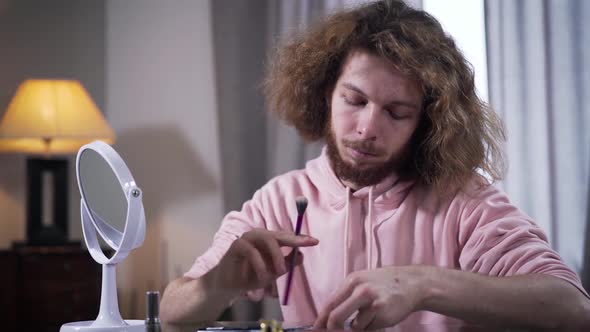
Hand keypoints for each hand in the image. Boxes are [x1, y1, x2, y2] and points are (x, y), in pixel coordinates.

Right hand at [204, 229, 318, 296]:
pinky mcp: (236, 245)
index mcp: (269, 241)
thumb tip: (301, 256)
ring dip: (276, 256)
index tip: (315, 241)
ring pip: (267, 239)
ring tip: (280, 272)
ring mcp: (247, 238)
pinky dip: (259, 263)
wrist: (228, 286)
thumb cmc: (250, 276)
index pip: (287, 237)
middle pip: (279, 234)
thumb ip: (285, 264)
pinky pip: (251, 250)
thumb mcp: (272, 273)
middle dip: (294, 239)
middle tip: (305, 245)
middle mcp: (259, 237)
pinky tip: (262, 276)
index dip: (300, 238)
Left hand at [313, 266, 428, 329]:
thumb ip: (346, 297)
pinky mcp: (383, 313)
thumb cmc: (384, 284)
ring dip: (360, 326)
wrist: (411, 284)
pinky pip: (369, 328)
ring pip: (355, 326)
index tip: (316, 328)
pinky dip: (372, 326)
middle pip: (336, 317)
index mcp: (352, 281)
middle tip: (335, 331)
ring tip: (371, 315)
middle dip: (333, 328)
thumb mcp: (362, 282)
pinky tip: (381, 316)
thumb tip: (328, 316)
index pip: (330, 303)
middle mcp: (360, 290)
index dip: (321, 319)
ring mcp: (372, 302)